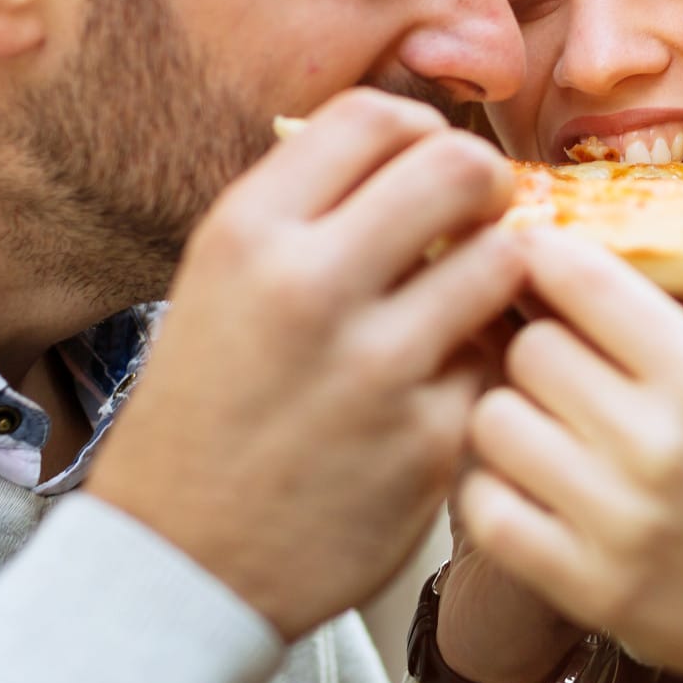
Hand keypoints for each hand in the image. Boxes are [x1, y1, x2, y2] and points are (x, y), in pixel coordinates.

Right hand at [88, 89, 525, 640]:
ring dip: (498, 274)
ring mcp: (378, 367)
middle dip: (484, 185)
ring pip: (503, 262)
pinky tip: (445, 385)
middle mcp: (311, 286)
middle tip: (480, 217)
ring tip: (468, 301)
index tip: (427, 165)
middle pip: (458, 168)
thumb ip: (307, 214)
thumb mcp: (219, 284)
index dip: (419, 131)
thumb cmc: (205, 414)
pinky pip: (498, 363)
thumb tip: (414, 152)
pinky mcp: (430, 441)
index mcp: (249, 235)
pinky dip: (485, 366)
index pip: (374, 118)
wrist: (179, 565)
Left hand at [455, 233, 682, 682]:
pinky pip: (484, 506)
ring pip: (493, 419)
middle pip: (530, 348)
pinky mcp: (583, 584)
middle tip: (554, 378)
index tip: (529, 259)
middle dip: (535, 355)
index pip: (585, 278)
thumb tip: (545, 254)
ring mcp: (618, 518)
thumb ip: (652, 333)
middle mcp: (661, 442)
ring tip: (542, 438)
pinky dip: (493, 494)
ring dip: (508, 423)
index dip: (542, 258)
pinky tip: (527, 493)